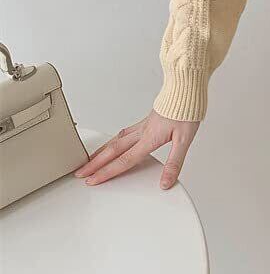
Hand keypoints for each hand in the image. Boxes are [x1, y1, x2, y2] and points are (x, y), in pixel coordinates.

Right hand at [74, 110, 199, 189]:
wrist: (186, 91)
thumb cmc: (186, 112)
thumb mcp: (184, 140)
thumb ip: (174, 163)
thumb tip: (165, 182)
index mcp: (149, 138)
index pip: (124, 160)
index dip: (107, 172)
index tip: (92, 181)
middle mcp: (142, 131)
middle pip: (113, 150)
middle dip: (95, 163)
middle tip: (80, 173)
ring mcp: (143, 125)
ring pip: (116, 139)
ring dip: (101, 151)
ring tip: (89, 160)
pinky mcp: (147, 119)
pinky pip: (124, 132)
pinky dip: (114, 139)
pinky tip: (114, 141)